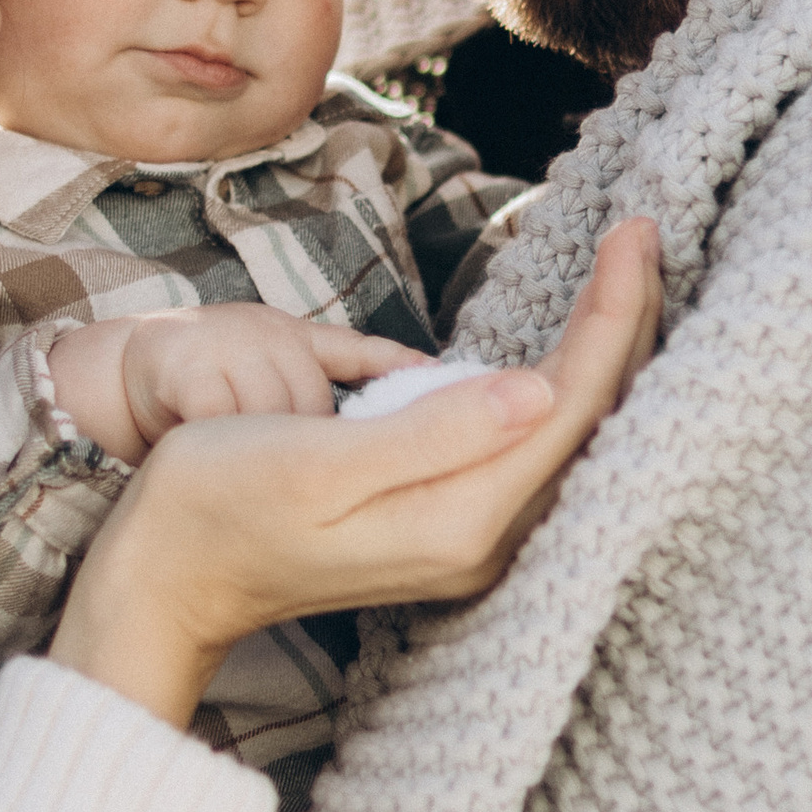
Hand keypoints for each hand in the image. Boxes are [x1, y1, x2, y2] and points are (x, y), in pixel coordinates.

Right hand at [51, 221, 661, 724]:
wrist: (166, 577)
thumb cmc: (217, 502)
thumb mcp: (314, 459)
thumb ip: (429, 432)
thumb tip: (536, 390)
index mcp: (458, 520)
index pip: (571, 404)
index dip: (611, 314)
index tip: (631, 233)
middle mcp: (482, 543)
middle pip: (593, 424)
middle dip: (627, 324)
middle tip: (646, 235)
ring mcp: (472, 543)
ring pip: (576, 438)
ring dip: (608, 354)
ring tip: (630, 274)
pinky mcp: (453, 528)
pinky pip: (542, 450)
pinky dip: (573, 386)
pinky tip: (580, 345)